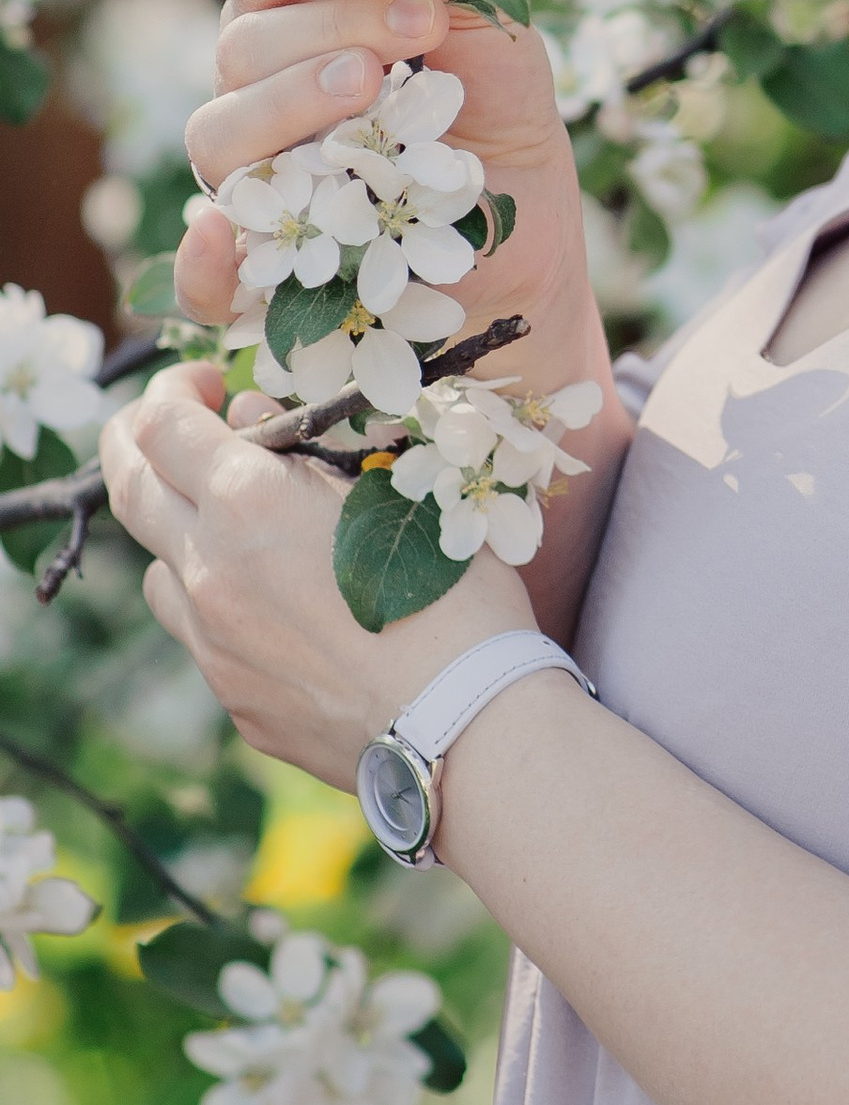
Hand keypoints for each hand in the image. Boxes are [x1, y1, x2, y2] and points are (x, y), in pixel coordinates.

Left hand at [99, 363, 534, 790]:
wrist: (465, 722)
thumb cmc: (454, 592)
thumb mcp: (396, 492)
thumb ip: (307, 452)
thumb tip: (250, 419)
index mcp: (249, 502)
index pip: (162, 425)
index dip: (173, 389)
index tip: (205, 383)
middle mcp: (209, 570)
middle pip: (127, 489)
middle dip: (135, 442)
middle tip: (164, 426)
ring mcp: (212, 643)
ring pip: (158, 570)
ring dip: (180, 534)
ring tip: (237, 530)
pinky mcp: (233, 699)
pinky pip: (203, 636)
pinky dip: (220, 604)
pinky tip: (284, 611)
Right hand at [174, 0, 590, 361]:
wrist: (532, 235)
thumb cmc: (502, 118)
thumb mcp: (497, 35)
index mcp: (301, 28)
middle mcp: (264, 97)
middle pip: (240, 46)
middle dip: (328, 28)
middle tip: (419, 30)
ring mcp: (263, 182)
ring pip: (218, 138)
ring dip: (286, 104)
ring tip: (368, 90)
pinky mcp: (273, 270)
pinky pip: (207, 277)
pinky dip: (206, 260)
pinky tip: (228, 236)